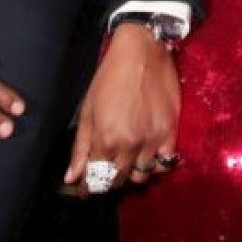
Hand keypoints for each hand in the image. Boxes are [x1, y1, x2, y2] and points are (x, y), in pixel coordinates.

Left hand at [64, 24, 179, 191]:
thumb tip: (72, 176)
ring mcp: (152, 139)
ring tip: (125, 162)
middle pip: (118, 179)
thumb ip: (81, 145)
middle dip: (107, 181)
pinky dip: (154, 166)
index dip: (89, 187)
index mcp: (106, 137)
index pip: (96, 177)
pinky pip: (163, 164)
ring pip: (141, 176)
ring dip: (130, 174)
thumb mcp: (88, 108)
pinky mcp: (169, 132)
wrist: (142, 50)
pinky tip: (146, 156)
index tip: (85, 191)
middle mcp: (130, 143)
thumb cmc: (110, 75)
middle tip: (104, 172)